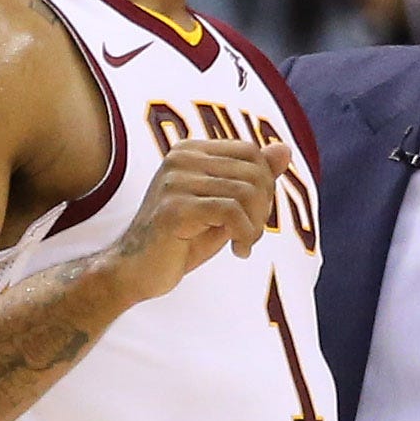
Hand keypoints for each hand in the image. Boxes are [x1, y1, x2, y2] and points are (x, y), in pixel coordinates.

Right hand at [105, 138, 288, 303]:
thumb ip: (253, 177)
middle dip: (263, 208)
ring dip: (254, 226)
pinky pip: (231, 212)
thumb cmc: (180, 241)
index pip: (251, 152)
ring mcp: (175, 180)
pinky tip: (237, 251)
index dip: (265, 186)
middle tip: (250, 235)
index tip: (253, 216)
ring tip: (243, 244)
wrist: (134, 272)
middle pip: (253, 171)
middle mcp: (180, 158)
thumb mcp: (224, 206)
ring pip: (246, 192)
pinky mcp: (174, 208)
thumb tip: (285, 149)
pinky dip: (244, 234)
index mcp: (189, 150)